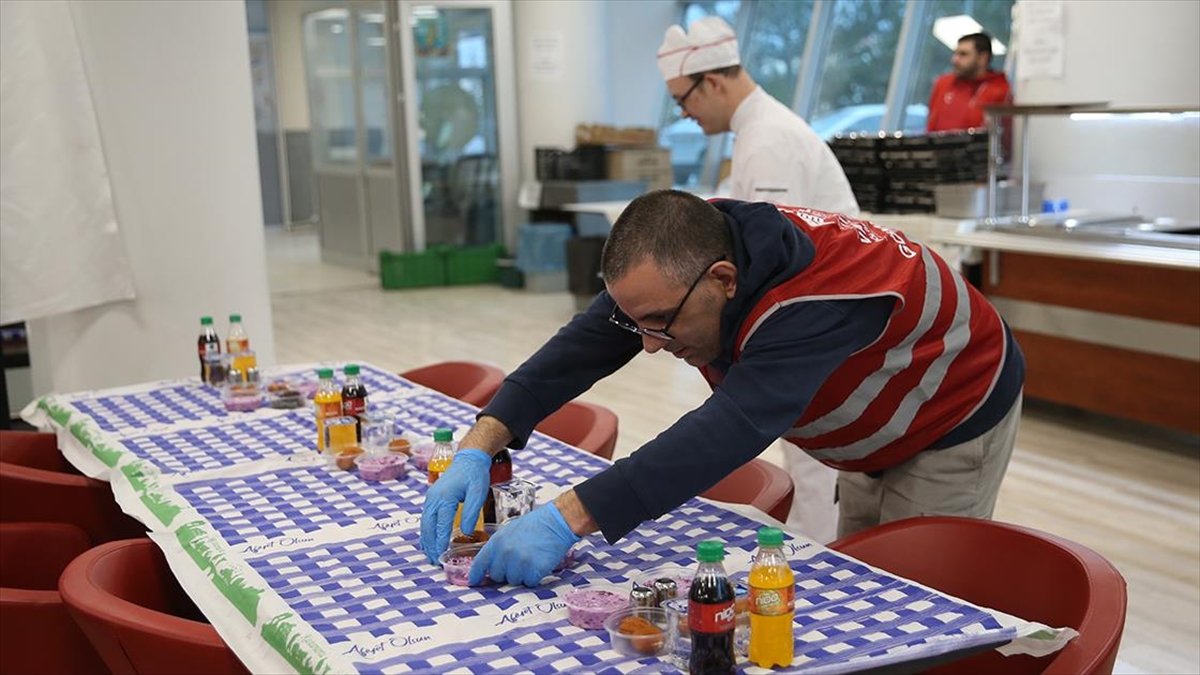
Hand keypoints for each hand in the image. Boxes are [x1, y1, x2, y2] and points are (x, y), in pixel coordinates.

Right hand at [420, 448, 491, 564]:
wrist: (468, 459)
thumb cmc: (475, 474)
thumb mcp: (478, 492)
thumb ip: (472, 512)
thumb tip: (466, 532)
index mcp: (445, 497)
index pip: (441, 525)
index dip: (440, 542)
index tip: (440, 556)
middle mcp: (433, 498)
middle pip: (428, 526)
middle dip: (430, 544)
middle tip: (433, 561)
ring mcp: (430, 498)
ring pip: (425, 523)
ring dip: (426, 540)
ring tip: (430, 555)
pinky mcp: (432, 498)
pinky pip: (426, 518)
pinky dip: (426, 531)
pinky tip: (429, 541)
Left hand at [468, 502, 580, 586]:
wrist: (556, 522)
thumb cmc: (534, 525)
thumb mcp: (509, 531)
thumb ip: (498, 548)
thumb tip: (491, 565)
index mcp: (497, 542)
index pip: (480, 563)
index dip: (475, 574)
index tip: (473, 581)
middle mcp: (506, 553)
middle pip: (497, 576)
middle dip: (505, 572)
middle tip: (518, 561)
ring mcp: (520, 563)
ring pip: (513, 581)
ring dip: (521, 575)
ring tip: (530, 560)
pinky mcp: (534, 570)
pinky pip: (529, 582)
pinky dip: (534, 577)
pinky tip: (539, 564)